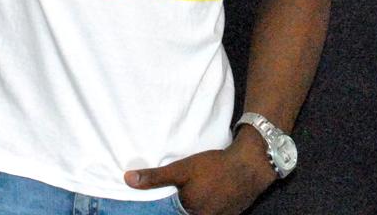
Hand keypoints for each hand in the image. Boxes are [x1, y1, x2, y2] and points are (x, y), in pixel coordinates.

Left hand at [123, 138, 277, 214]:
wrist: (249, 166)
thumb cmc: (213, 166)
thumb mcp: (182, 169)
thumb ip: (155, 178)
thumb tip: (128, 180)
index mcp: (190, 214)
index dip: (160, 212)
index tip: (148, 209)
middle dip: (175, 209)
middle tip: (171, 197)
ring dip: (190, 209)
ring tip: (187, 195)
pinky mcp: (229, 214)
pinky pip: (211, 214)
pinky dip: (203, 208)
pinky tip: (203, 196)